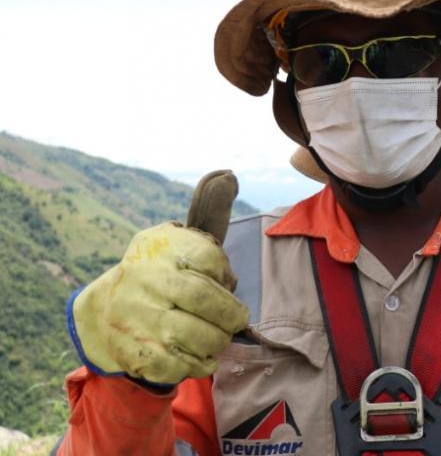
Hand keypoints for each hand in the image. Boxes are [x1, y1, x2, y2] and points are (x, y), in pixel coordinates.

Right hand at [70, 171, 249, 384]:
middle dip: (231, 314)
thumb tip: (228, 175)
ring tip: (219, 336)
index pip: (209, 258)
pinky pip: (180, 365)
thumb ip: (209, 212)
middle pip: (204, 300)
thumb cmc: (161, 273)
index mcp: (158, 249)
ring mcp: (136, 319)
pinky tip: (200, 354)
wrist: (103, 312)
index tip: (223, 280)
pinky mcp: (135, 353)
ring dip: (218, 340)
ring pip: (196, 336)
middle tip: (236, 318)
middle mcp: (143, 281)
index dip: (224, 274)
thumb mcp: (180, 241)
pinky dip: (200, 363)